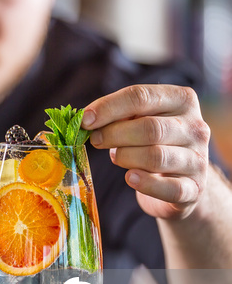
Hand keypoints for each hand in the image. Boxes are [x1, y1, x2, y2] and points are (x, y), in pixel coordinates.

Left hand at [82, 85, 210, 219]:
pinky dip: (144, 183)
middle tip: (96, 141)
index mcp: (181, 100)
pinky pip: (169, 187)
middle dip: (114, 134)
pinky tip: (130, 178)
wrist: (179, 179)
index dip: (108, 108)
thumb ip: (117, 116)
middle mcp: (196, 127)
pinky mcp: (194, 187)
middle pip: (149, 128)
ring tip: (117, 157)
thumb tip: (85, 119)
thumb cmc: (150, 142)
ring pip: (155, 156)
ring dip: (125, 157)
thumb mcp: (137, 121)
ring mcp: (199, 158)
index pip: (141, 96)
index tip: (84, 120)